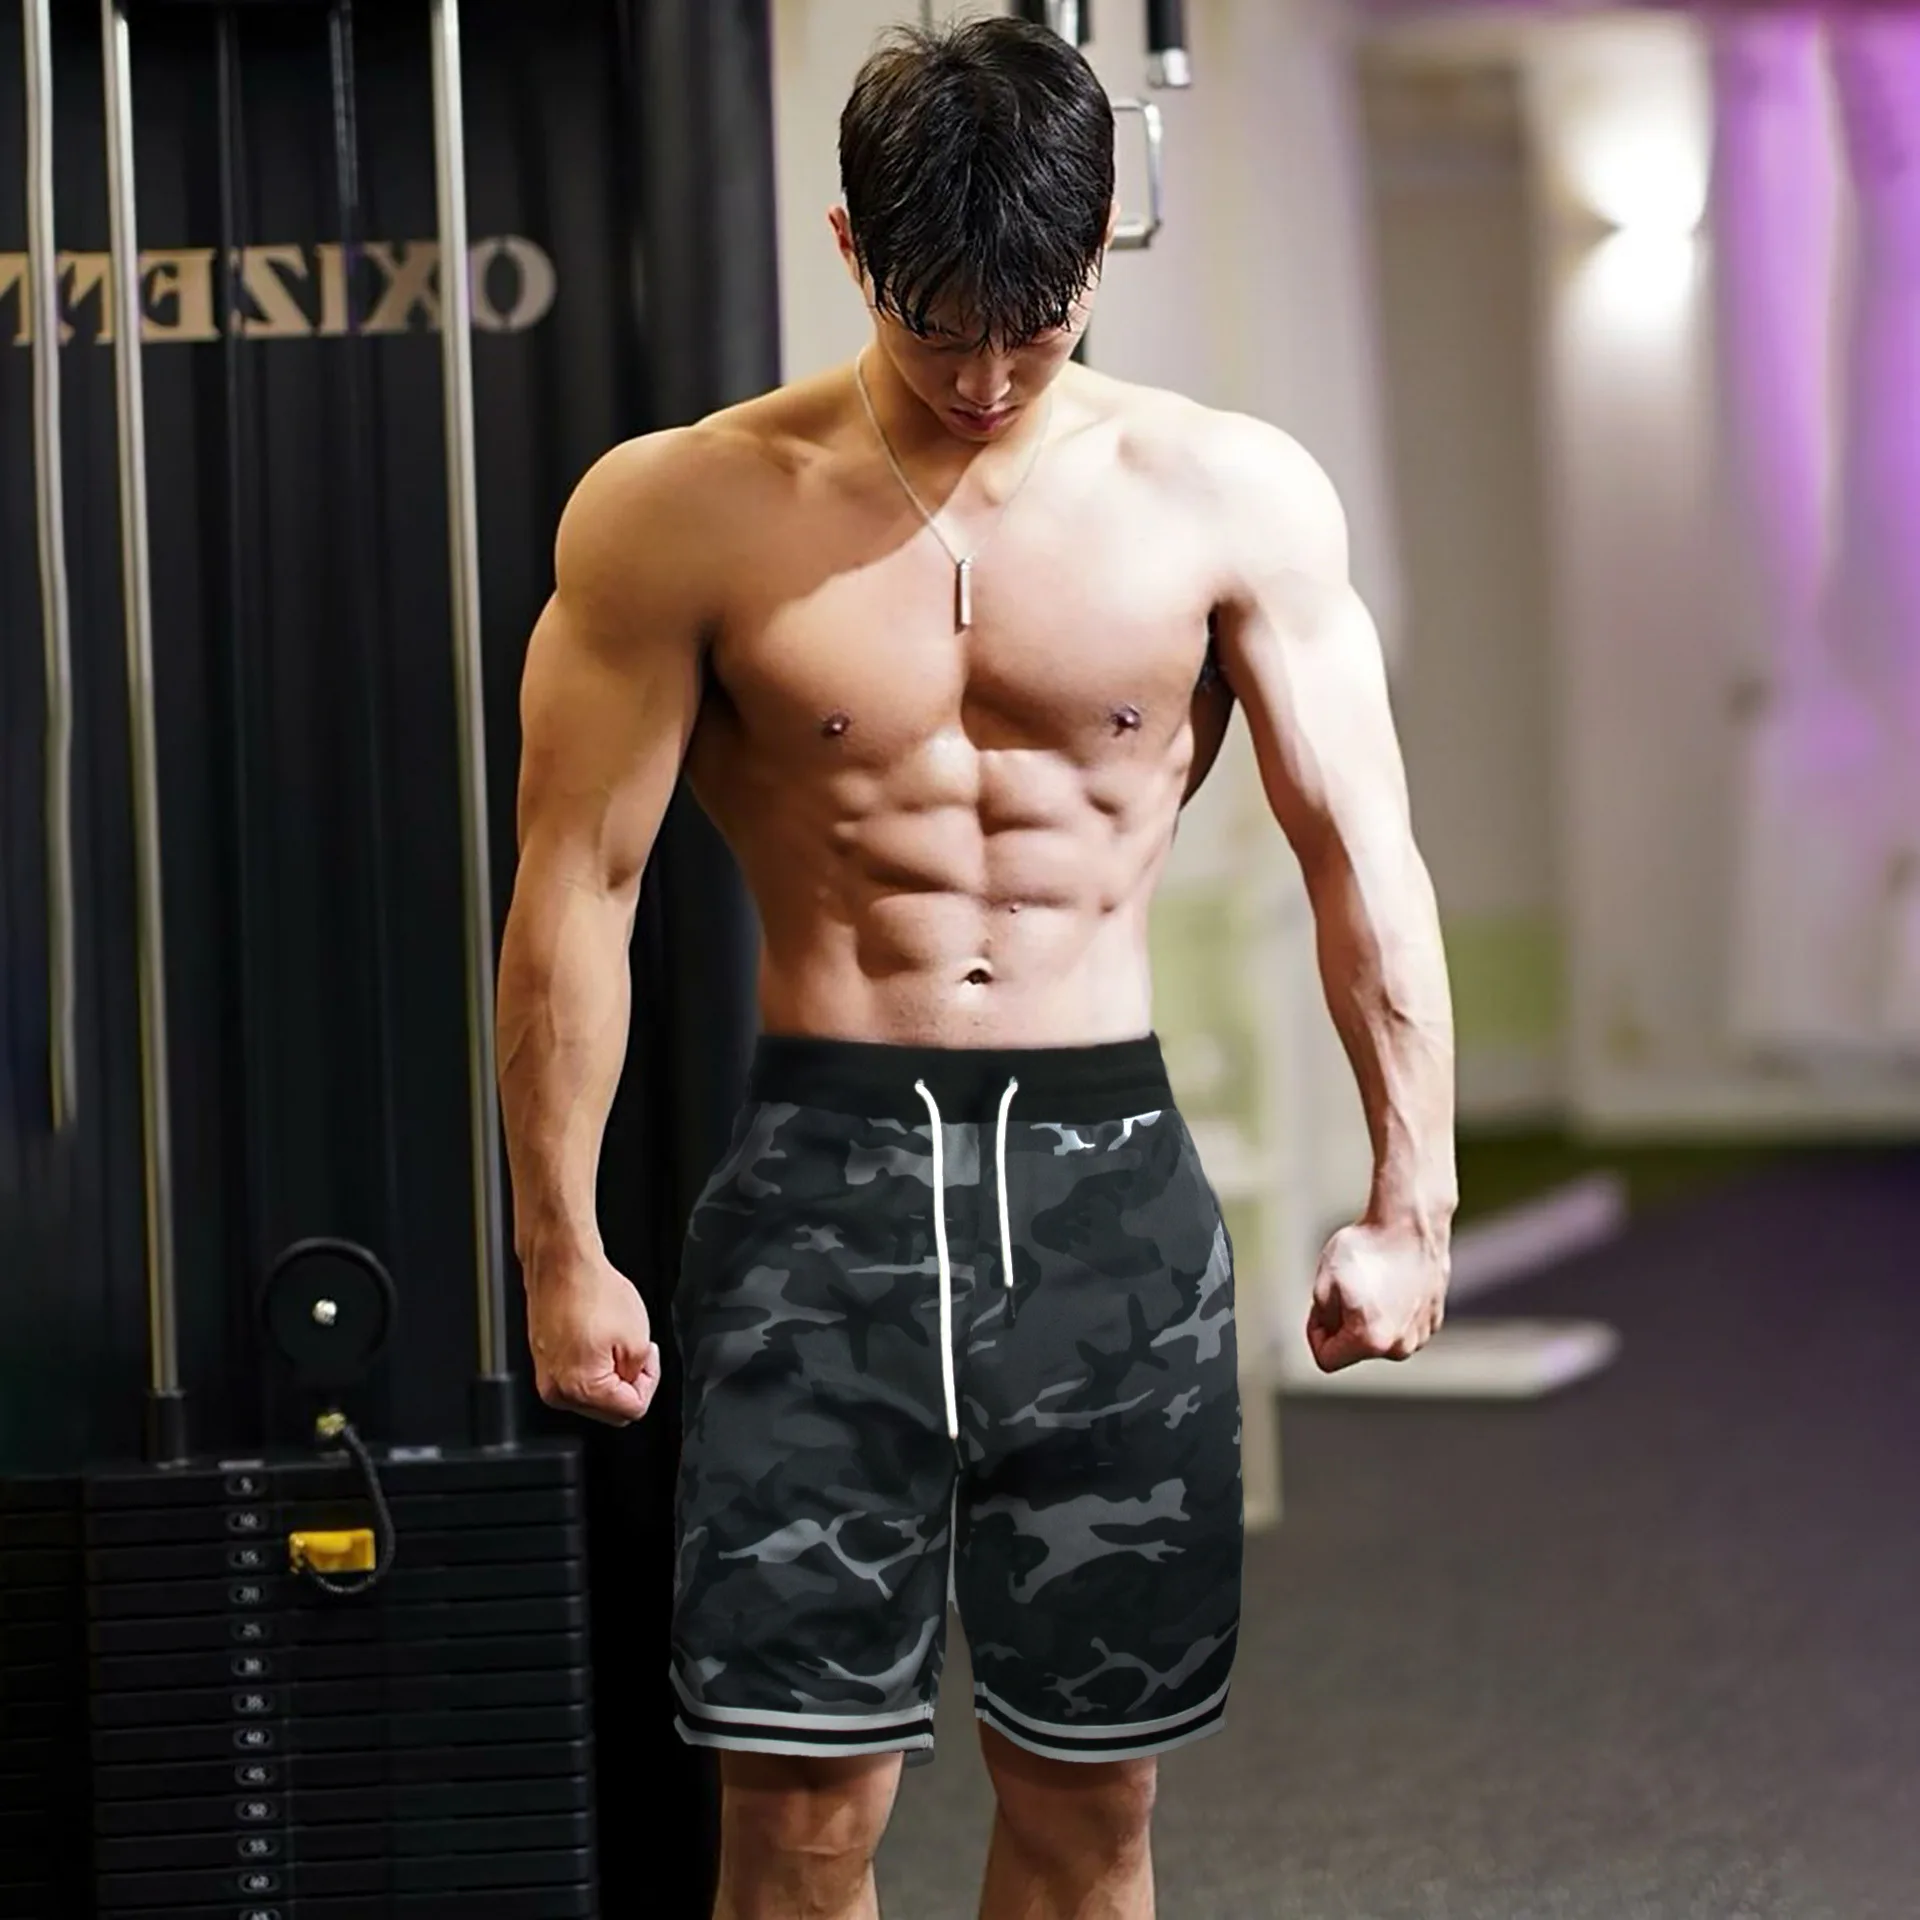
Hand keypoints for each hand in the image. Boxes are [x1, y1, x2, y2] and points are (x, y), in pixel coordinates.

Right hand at [525, 1251, 661, 1424]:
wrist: (562, 1264)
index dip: (648, 1381)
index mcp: (580, 1389)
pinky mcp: (544, 1364)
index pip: (631, 1410)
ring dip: (611, 1375)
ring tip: (613, 1341)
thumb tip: (631, 1386)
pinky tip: (597, 1339)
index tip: (647, 1358)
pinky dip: (593, 1366)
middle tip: (634, 1351)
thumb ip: (639, 1375)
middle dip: (628, 1383)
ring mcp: (546, 1378)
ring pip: (594, 1397)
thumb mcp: (638, 1337)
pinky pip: (577, 1379)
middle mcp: (556, 1390)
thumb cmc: (591, 1290)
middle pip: (611, 1410)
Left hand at [1306, 1217, 1448, 1373]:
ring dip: (1369, 1317)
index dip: (1315, 1332)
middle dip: (1343, 1325)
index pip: (1326, 1358)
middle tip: (1345, 1288)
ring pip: (1380, 1337)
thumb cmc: (1367, 1247)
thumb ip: (1322, 1318)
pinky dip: (1392, 1308)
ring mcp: (1421, 1334)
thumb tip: (1331, 1331)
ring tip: (1371, 1281)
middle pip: (1355, 1349)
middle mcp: (1400, 1347)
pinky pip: (1402, 1324)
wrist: (1410, 1222)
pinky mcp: (1433, 1319)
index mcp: (1370, 1342)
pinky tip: (1391, 1280)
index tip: (1319, 1308)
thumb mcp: (1324, 1282)